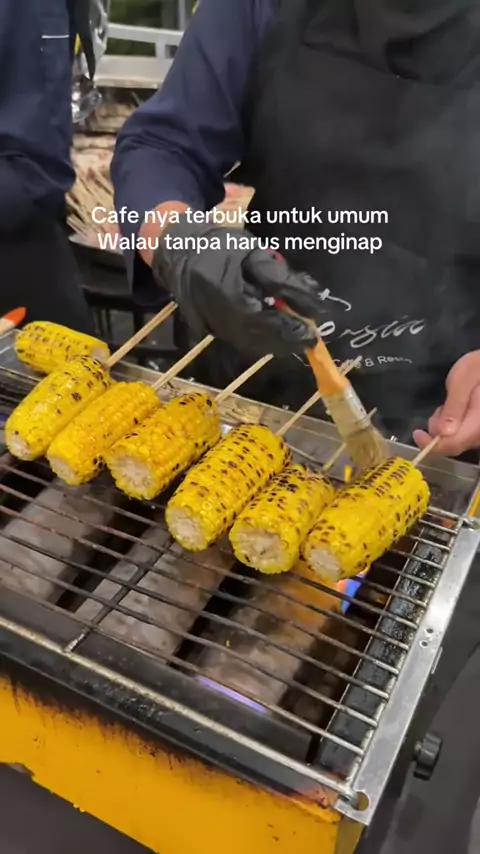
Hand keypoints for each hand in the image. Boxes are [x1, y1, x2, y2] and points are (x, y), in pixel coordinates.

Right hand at [152, 218, 325, 356]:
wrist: (178, 249)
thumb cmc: (218, 245)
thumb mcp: (253, 253)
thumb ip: (282, 279)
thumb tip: (313, 302)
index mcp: (230, 298)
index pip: (268, 323)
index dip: (292, 331)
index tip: (312, 334)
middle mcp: (220, 319)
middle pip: (260, 340)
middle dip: (286, 341)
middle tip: (308, 338)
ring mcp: (212, 327)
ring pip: (251, 344)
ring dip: (275, 343)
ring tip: (295, 336)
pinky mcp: (209, 330)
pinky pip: (240, 341)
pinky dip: (260, 339)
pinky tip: (273, 332)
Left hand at [413, 351, 479, 455]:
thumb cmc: (478, 368)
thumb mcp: (464, 380)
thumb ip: (455, 406)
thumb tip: (443, 433)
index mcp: (479, 421)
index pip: (454, 444)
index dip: (432, 444)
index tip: (417, 433)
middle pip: (454, 445)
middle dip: (438, 431)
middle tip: (440, 408)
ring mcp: (479, 434)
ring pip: (456, 442)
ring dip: (444, 427)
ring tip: (449, 404)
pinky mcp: (477, 432)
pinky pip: (461, 436)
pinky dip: (451, 426)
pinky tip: (454, 410)